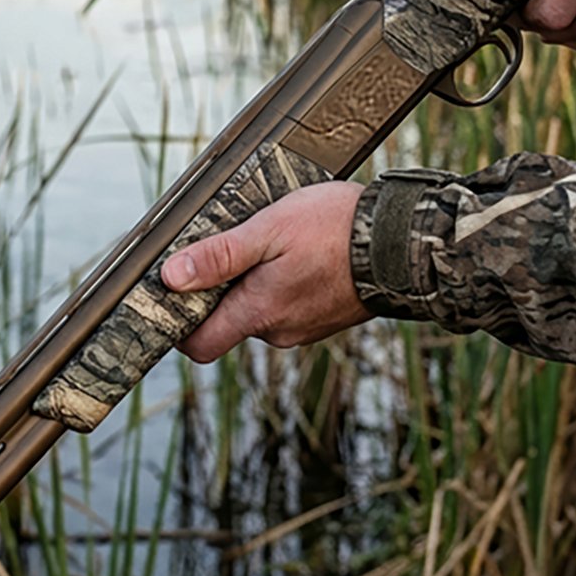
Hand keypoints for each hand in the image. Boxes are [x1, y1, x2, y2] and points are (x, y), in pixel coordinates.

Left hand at [160, 183, 369, 363]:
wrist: (404, 242)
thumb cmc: (336, 229)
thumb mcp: (268, 230)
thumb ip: (218, 256)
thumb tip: (171, 277)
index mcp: (258, 313)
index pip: (199, 346)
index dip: (178, 324)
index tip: (175, 291)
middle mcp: (278, 331)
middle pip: (228, 322)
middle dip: (223, 289)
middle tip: (234, 244)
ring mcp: (305, 328)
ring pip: (261, 311)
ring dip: (258, 282)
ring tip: (276, 242)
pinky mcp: (325, 318)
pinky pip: (290, 306)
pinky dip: (286, 283)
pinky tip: (301, 253)